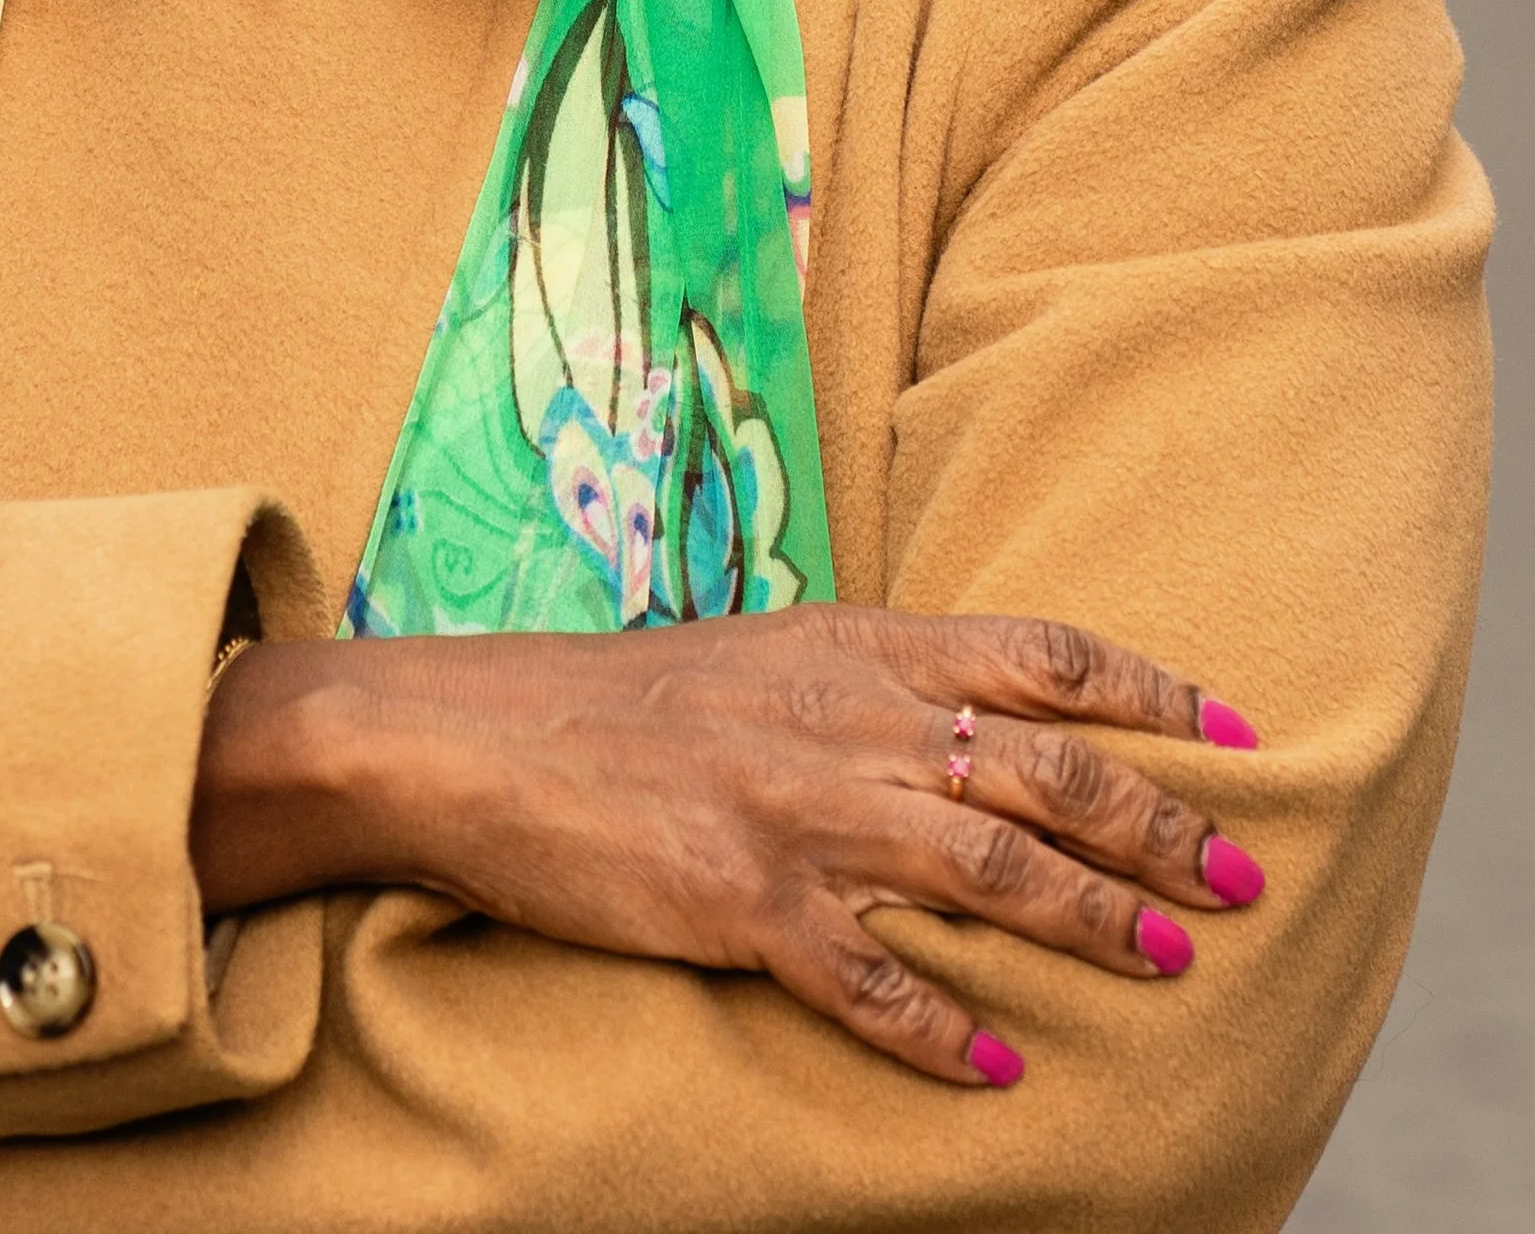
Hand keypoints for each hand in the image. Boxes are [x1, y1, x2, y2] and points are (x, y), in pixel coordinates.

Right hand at [191, 604, 1264, 1086]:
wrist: (471, 734)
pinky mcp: (739, 899)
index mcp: (855, 648)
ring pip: (988, 871)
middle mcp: (845, 721)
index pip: (1043, 653)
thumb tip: (987, 722)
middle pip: (1046, 771)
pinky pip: (867, 978)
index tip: (1236, 732)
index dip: (1153, 693)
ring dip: (1094, 924)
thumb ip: (872, 683)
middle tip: (1240, 878)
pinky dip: (941, 1029)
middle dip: (1159, 827)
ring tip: (1170, 963)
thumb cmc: (622, 702)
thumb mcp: (763, 659)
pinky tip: (996, 1065)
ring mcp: (796, 812)